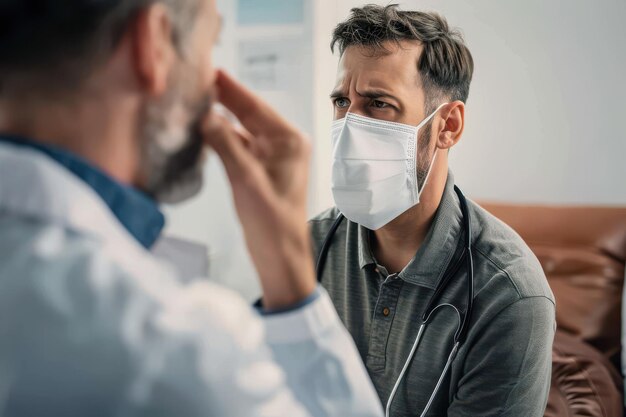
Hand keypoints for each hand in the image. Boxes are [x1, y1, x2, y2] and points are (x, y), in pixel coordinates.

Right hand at [202, 70, 315, 309]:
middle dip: (223, 98)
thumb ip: (225, 144)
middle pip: (248, 114)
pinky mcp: (259, 170)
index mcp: (289, 141)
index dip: (231, 88)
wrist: (280, 256)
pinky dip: (221, 138)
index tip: (210, 70)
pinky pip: (238, 145)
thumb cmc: (272, 222)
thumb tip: (204, 115)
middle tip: (197, 79)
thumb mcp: (246, 179)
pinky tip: (203, 129)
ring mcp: (271, 157)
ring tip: (195, 100)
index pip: (255, 106)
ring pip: (241, 129)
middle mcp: (283, 144)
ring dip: (220, 117)